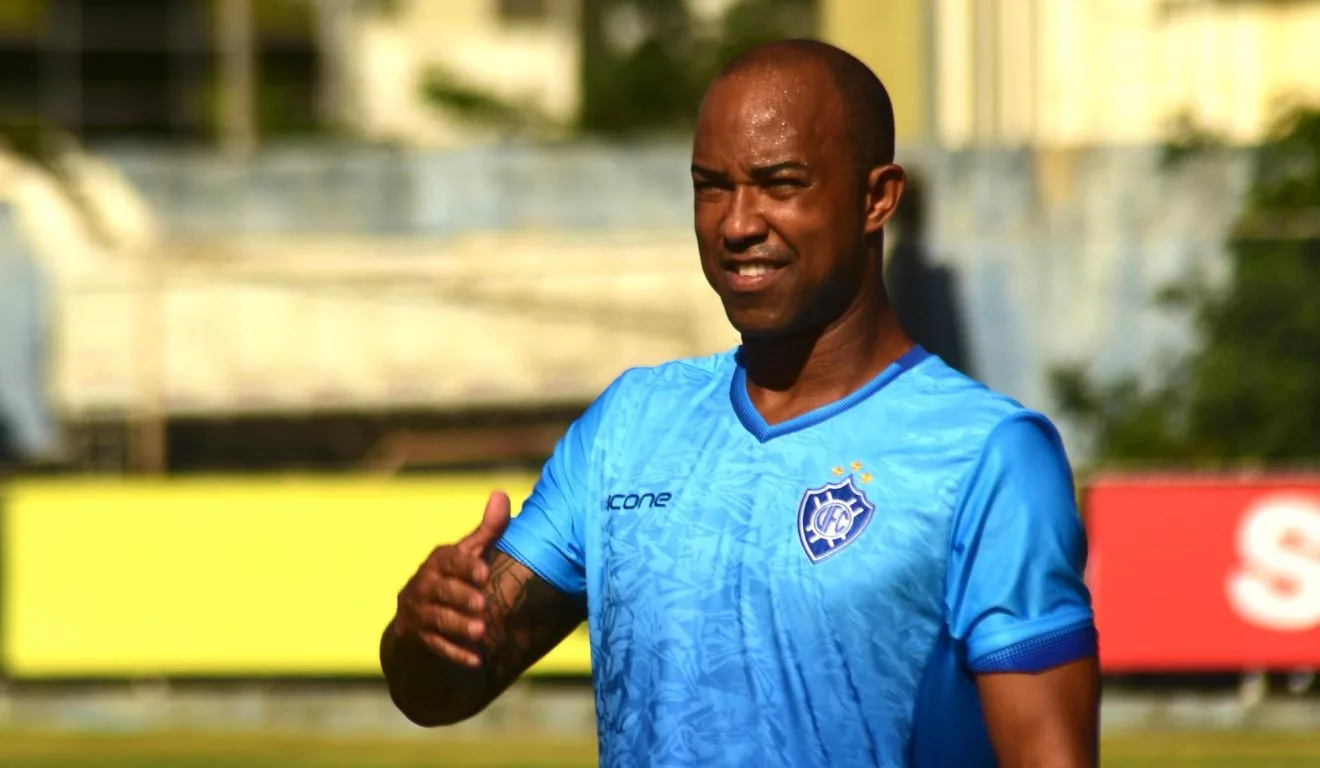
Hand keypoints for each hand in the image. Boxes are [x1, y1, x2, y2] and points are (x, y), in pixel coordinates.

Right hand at [391, 491, 510, 667]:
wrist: (421, 621)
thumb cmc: (457, 581)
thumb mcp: (471, 556)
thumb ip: (488, 530)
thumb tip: (501, 494)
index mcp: (438, 562)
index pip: (449, 560)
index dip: (466, 566)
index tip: (485, 573)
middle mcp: (423, 585)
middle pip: (440, 591)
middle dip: (462, 597)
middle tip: (484, 605)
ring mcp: (417, 613)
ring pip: (436, 620)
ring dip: (458, 626)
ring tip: (481, 632)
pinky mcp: (416, 638)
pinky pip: (434, 647)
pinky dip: (454, 654)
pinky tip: (475, 660)